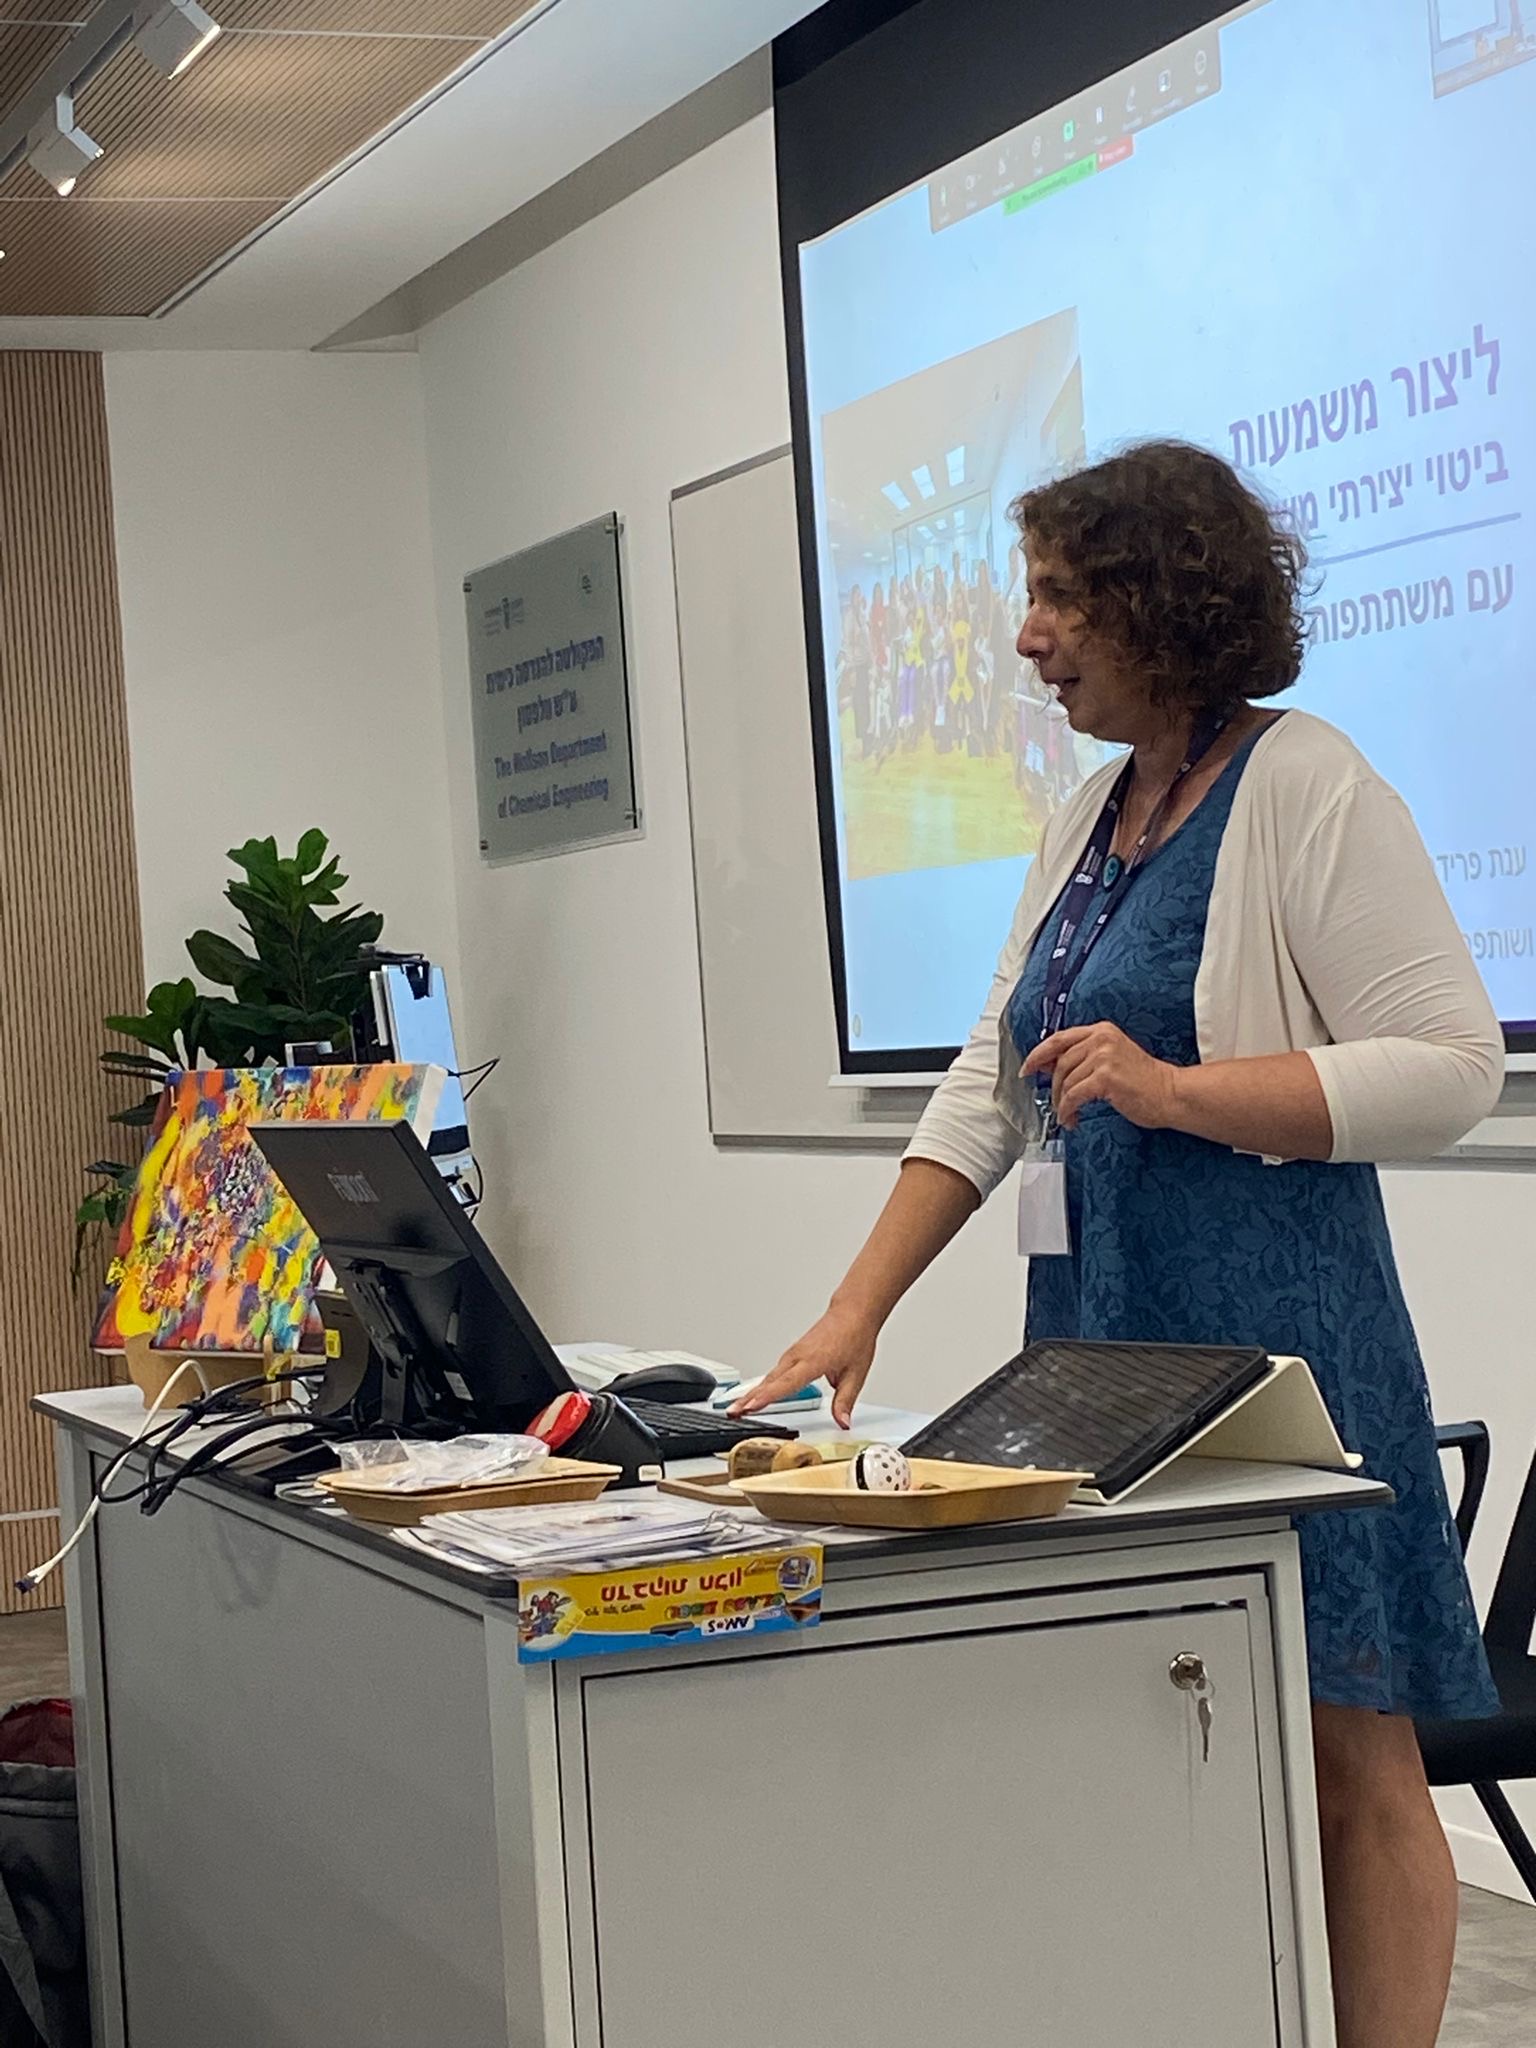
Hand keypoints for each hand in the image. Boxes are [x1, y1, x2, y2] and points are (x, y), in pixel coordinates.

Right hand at [729, 1303, 877, 1430]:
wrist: (852, 1313)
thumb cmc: (854, 1337)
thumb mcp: (856, 1374)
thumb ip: (845, 1401)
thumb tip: (843, 1421)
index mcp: (813, 1361)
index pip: (787, 1383)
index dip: (768, 1396)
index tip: (752, 1405)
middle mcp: (798, 1356)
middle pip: (770, 1381)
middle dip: (750, 1398)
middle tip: (733, 1412)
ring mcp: (793, 1354)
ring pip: (769, 1377)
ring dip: (752, 1392)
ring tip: (737, 1408)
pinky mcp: (792, 1354)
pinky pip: (774, 1372)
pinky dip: (762, 1384)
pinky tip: (754, 1395)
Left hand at [1021, 1022, 1182, 1132]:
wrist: (1170, 1093)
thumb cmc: (1143, 1082)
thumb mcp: (1111, 1059)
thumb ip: (1083, 1057)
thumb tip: (1048, 1067)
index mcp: (1101, 1031)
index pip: (1059, 1038)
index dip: (1038, 1054)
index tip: (1027, 1069)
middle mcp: (1101, 1039)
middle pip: (1060, 1063)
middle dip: (1052, 1087)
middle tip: (1055, 1104)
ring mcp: (1104, 1056)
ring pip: (1065, 1081)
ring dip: (1061, 1103)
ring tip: (1069, 1115)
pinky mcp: (1106, 1077)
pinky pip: (1073, 1096)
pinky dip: (1068, 1110)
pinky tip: (1072, 1119)